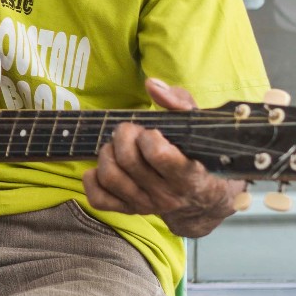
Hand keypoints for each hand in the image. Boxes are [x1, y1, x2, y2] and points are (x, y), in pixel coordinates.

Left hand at [84, 78, 241, 237]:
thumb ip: (178, 101)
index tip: (153, 132)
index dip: (149, 136)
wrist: (203, 196)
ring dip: (107, 154)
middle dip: (123, 136)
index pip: (158, 155)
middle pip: (127, 161)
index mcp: (188, 175)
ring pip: (110, 176)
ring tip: (117, 146)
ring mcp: (146, 205)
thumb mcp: (196, 125)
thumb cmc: (197, 153)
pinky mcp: (128, 210)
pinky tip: (103, 165)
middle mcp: (167, 195)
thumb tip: (151, 85)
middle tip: (131, 131)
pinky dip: (92, 179)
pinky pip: (98, 199)